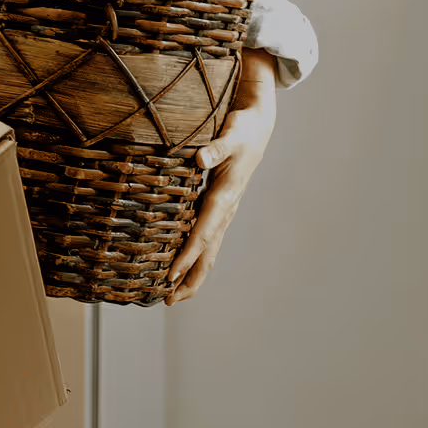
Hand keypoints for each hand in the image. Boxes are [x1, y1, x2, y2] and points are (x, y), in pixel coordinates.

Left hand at [164, 50, 278, 303]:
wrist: (258, 127)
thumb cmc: (242, 130)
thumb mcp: (230, 135)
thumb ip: (215, 147)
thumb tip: (200, 159)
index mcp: (225, 195)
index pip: (203, 232)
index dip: (187, 254)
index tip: (171, 274)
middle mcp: (226, 209)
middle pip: (208, 252)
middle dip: (190, 277)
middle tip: (169, 300)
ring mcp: (225, 212)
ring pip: (209, 250)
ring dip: (193, 274)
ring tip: (173, 296)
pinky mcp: (220, 208)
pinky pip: (208, 239)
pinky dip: (196, 257)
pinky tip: (181, 269)